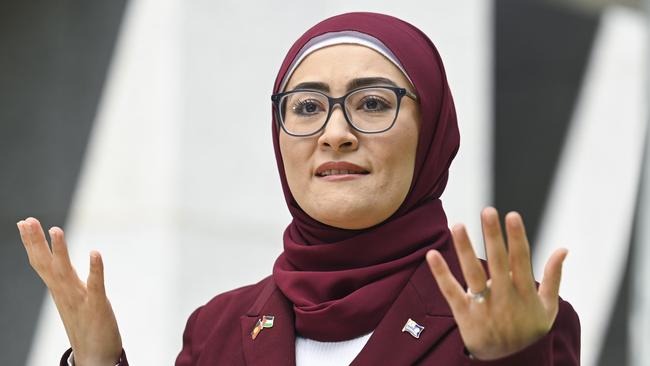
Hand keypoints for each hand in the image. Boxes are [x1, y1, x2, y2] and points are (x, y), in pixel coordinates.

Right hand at [17, 217, 121, 365]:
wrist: (95, 358)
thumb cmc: (86, 326)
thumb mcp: (72, 300)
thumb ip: (66, 282)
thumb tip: (57, 266)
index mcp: (59, 290)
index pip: (41, 263)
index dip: (32, 243)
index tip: (23, 222)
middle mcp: (65, 292)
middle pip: (47, 264)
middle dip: (36, 242)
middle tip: (27, 220)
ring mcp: (80, 299)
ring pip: (66, 272)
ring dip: (61, 251)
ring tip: (55, 229)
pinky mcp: (97, 306)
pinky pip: (96, 285)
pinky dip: (95, 269)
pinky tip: (95, 252)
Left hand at [426, 207, 566, 359]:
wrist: (510, 364)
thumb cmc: (529, 332)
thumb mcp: (548, 308)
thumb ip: (553, 277)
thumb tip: (563, 249)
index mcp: (524, 293)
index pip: (521, 260)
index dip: (517, 237)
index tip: (512, 215)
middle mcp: (504, 298)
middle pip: (498, 262)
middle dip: (493, 236)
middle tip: (487, 211)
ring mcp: (483, 307)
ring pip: (473, 274)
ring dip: (465, 249)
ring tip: (457, 224)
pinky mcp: (464, 315)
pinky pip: (451, 292)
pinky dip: (441, 274)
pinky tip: (432, 255)